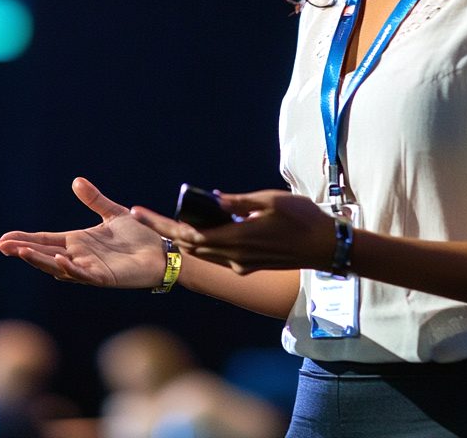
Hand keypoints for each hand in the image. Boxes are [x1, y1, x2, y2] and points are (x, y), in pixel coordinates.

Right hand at [0, 177, 165, 287]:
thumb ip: (95, 199)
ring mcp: (89, 269)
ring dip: (39, 260)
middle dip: (22, 250)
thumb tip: (76, 181)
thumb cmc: (138, 237)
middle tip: (1, 246)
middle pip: (44, 254)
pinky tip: (59, 259)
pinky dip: (69, 268)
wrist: (162, 252)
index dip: (24, 240)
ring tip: (20, 252)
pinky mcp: (103, 278)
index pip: (44, 240)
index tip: (2, 239)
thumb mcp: (113, 213)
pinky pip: (82, 274)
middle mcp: (79, 257)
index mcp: (78, 242)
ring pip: (57, 266)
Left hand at [132, 189, 333, 274]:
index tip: (141, 213)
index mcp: (237, 239)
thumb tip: (213, 198)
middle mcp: (235, 257)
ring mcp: (242, 265)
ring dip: (186, 238)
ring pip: (204, 253)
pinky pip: (220, 256)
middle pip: (191, 246)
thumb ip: (239, 201)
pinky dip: (207, 242)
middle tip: (146, 216)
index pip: (189, 234)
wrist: (325, 246)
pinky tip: (207, 227)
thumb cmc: (302, 217)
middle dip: (167, 231)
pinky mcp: (249, 267)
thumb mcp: (270, 200)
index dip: (162, 224)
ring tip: (169, 221)